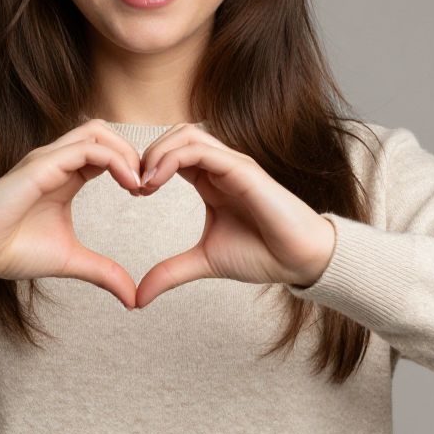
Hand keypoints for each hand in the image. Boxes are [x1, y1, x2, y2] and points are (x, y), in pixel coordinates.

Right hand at [0, 120, 143, 308]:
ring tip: (139, 183)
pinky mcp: (39, 167)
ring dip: (125, 152)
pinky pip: (84, 149)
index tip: (145, 193)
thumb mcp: (71, 261)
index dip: (130, 165)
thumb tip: (132, 298)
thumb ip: (104, 273)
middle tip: (148, 185)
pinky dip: (112, 160)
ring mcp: (46, 160)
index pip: (105, 150)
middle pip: (103, 132)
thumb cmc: (13, 251)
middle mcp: (56, 161)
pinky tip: (128, 183)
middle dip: (132, 152)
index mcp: (65, 175)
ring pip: (96, 132)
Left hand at [133, 123, 335, 308]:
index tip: (133, 192)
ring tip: (143, 182)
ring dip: (157, 153)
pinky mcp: (243, 170)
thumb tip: (137, 298)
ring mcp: (232, 164)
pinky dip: (172, 159)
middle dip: (147, 153)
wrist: (299, 261)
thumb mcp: (204, 262)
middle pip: (175, 135)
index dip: (147, 165)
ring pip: (186, 134)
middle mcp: (221, 166)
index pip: (172, 152)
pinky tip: (156, 182)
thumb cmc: (262, 255)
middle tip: (133, 185)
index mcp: (211, 179)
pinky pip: (202, 150)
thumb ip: (170, 273)